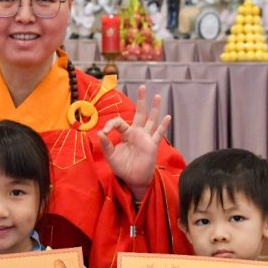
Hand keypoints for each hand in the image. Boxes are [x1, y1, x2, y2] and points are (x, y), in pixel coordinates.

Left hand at [97, 85, 171, 200]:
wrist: (133, 180)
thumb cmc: (122, 167)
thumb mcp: (111, 156)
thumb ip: (106, 144)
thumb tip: (100, 132)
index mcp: (126, 134)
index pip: (119, 122)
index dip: (111, 124)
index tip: (105, 132)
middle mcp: (137, 133)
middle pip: (140, 113)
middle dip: (141, 100)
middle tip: (142, 87)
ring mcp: (146, 138)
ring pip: (151, 120)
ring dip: (154, 108)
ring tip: (157, 96)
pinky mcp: (152, 145)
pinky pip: (158, 134)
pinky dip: (163, 126)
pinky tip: (167, 117)